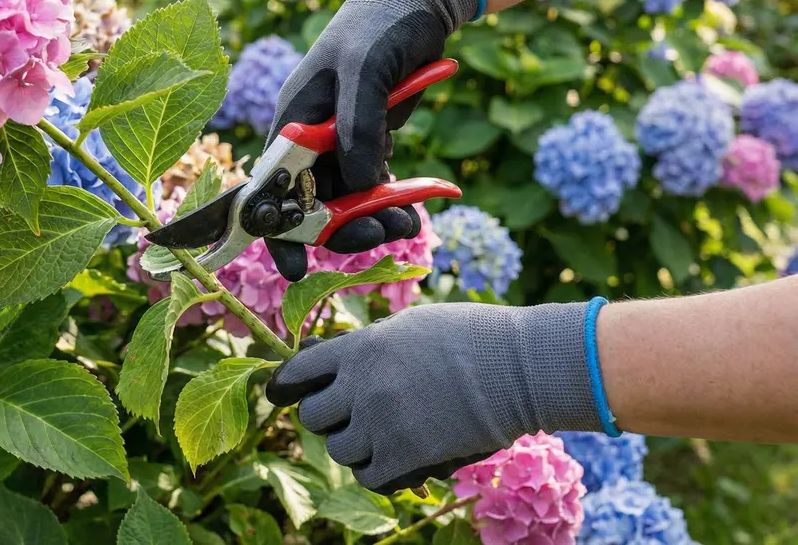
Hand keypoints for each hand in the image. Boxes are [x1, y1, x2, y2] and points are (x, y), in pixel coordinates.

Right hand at [263, 0, 479, 280]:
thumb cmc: (381, 24)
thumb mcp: (365, 71)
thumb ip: (357, 129)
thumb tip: (358, 188)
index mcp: (292, 118)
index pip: (272, 185)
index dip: (278, 230)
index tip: (293, 268)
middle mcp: (309, 135)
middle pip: (312, 202)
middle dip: (342, 226)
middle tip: (380, 236)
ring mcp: (340, 140)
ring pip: (346, 199)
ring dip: (373, 218)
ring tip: (408, 224)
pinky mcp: (370, 140)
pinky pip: (373, 185)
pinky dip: (392, 201)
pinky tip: (416, 209)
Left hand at [265, 301, 604, 492]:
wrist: (518, 365)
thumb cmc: (473, 336)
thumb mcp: (410, 325)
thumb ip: (371, 345)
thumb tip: (341, 363)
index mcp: (360, 347)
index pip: (299, 369)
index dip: (287, 383)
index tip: (281, 392)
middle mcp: (360, 385)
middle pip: (313, 416)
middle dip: (328, 417)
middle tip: (350, 416)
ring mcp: (380, 422)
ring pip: (339, 449)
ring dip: (355, 446)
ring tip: (381, 437)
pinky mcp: (404, 455)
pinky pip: (368, 475)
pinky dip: (377, 471)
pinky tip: (395, 460)